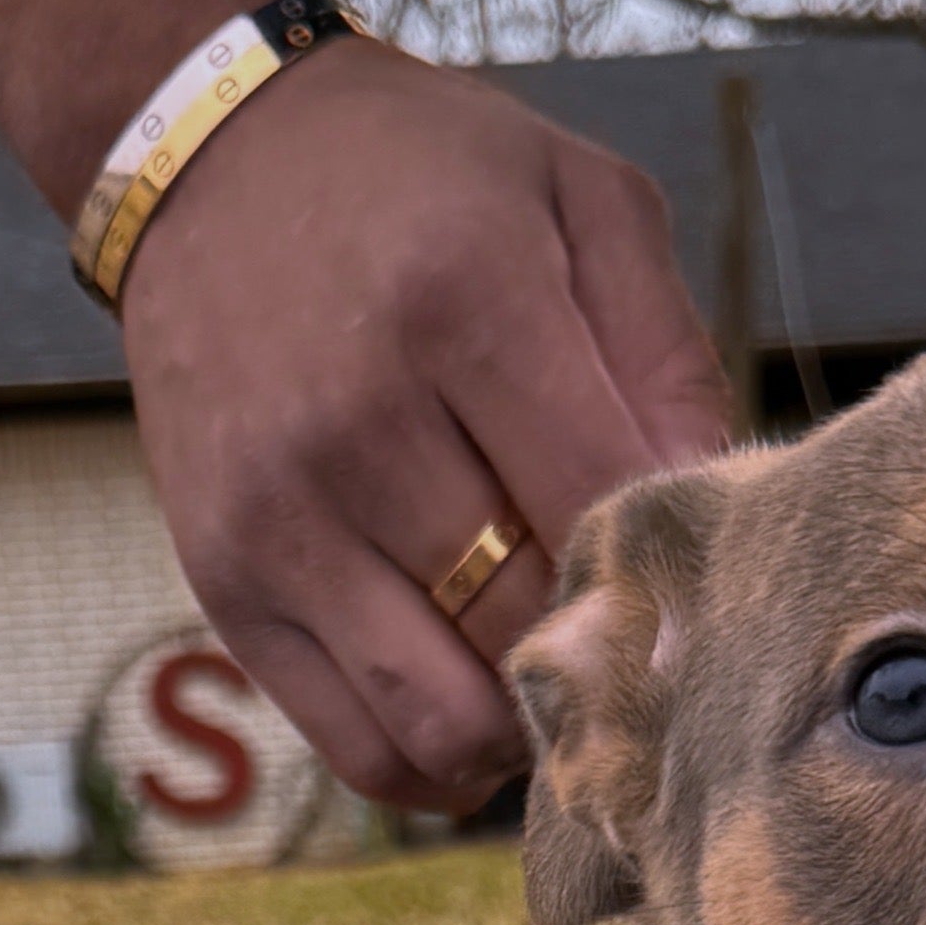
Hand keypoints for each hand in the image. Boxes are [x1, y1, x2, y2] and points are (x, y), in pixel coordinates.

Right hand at [119, 40, 725, 803]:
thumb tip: (707, 522)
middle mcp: (356, 423)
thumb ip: (667, 354)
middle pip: (528, 625)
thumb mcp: (580, 198)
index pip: (605, 509)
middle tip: (644, 640)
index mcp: (464, 306)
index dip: (674, 571)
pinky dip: (437, 761)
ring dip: (520, 725)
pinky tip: (477, 701)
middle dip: (604, 651)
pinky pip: (356, 744)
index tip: (712, 587)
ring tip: (554, 670)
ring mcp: (275, 517)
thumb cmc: (427, 182)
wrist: (213, 162)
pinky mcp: (223, 586)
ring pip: (444, 717)